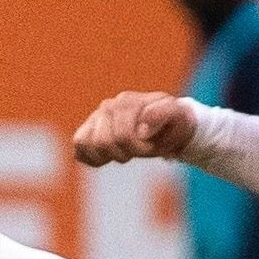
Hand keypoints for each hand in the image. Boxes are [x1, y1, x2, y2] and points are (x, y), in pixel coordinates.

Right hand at [72, 91, 194, 165]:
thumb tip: (140, 128)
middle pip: (104, 142)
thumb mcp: (180, 116)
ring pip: (87, 143)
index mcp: (129, 101)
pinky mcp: (87, 129)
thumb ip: (163, 114)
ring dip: (108, 156)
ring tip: (124, 153)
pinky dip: (92, 157)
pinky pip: (78, 146)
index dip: (140, 149)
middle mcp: (109, 105)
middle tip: (140, 152)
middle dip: (125, 153)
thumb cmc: (174, 124)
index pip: (123, 135)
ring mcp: (96, 117)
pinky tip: (108, 157)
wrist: (169, 125)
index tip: (153, 149)